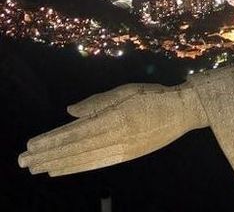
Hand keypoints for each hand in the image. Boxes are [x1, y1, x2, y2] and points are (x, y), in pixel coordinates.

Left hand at [18, 83, 207, 176]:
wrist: (183, 111)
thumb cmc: (154, 95)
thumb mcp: (126, 91)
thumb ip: (98, 102)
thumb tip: (69, 112)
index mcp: (114, 116)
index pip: (75, 131)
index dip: (52, 139)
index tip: (32, 145)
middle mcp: (116, 135)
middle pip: (75, 148)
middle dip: (48, 155)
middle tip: (24, 161)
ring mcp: (121, 148)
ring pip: (82, 159)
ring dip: (57, 164)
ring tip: (37, 168)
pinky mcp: (127, 155)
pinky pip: (96, 164)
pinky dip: (76, 168)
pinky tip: (61, 170)